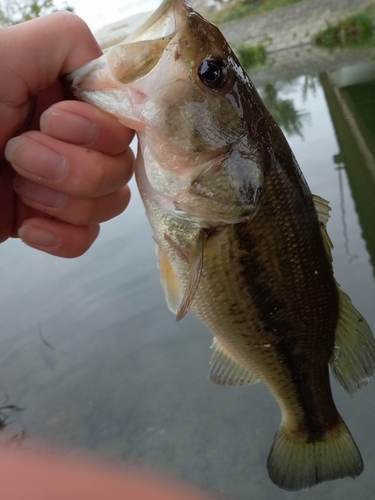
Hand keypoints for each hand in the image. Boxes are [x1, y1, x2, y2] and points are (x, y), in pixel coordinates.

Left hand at [0, 12, 134, 257]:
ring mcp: (62, 183)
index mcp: (62, 97)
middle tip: (17, 156)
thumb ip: (64, 43)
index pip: (123, 116)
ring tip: (16, 188)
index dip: (100, 127)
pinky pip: (88, 237)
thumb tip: (117, 75)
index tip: (53, 122)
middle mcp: (70, 139)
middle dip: (74, 168)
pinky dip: (62, 238)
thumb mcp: (0, 60)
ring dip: (66, 202)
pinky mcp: (49, 220)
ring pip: (111, 201)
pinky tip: (27, 226)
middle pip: (122, 163)